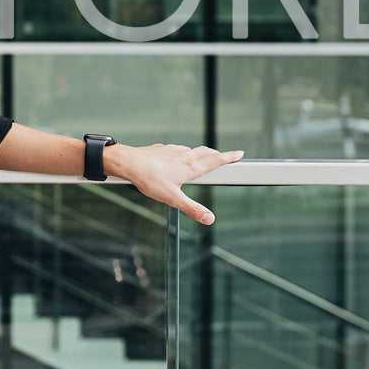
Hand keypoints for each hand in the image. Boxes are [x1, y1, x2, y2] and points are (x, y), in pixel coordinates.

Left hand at [113, 143, 243, 225]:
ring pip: (191, 150)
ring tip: (204, 156)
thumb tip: (209, 219)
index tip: (240, 153)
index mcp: (190, 167)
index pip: (215, 160)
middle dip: (217, 154)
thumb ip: (192, 208)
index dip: (229, 157)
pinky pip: (177, 149)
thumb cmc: (149, 179)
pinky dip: (183, 152)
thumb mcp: (173, 198)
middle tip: (225, 156)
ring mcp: (172, 151)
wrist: (129, 163)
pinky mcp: (161, 149)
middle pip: (206, 153)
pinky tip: (178, 155)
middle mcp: (184, 156)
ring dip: (201, 152)